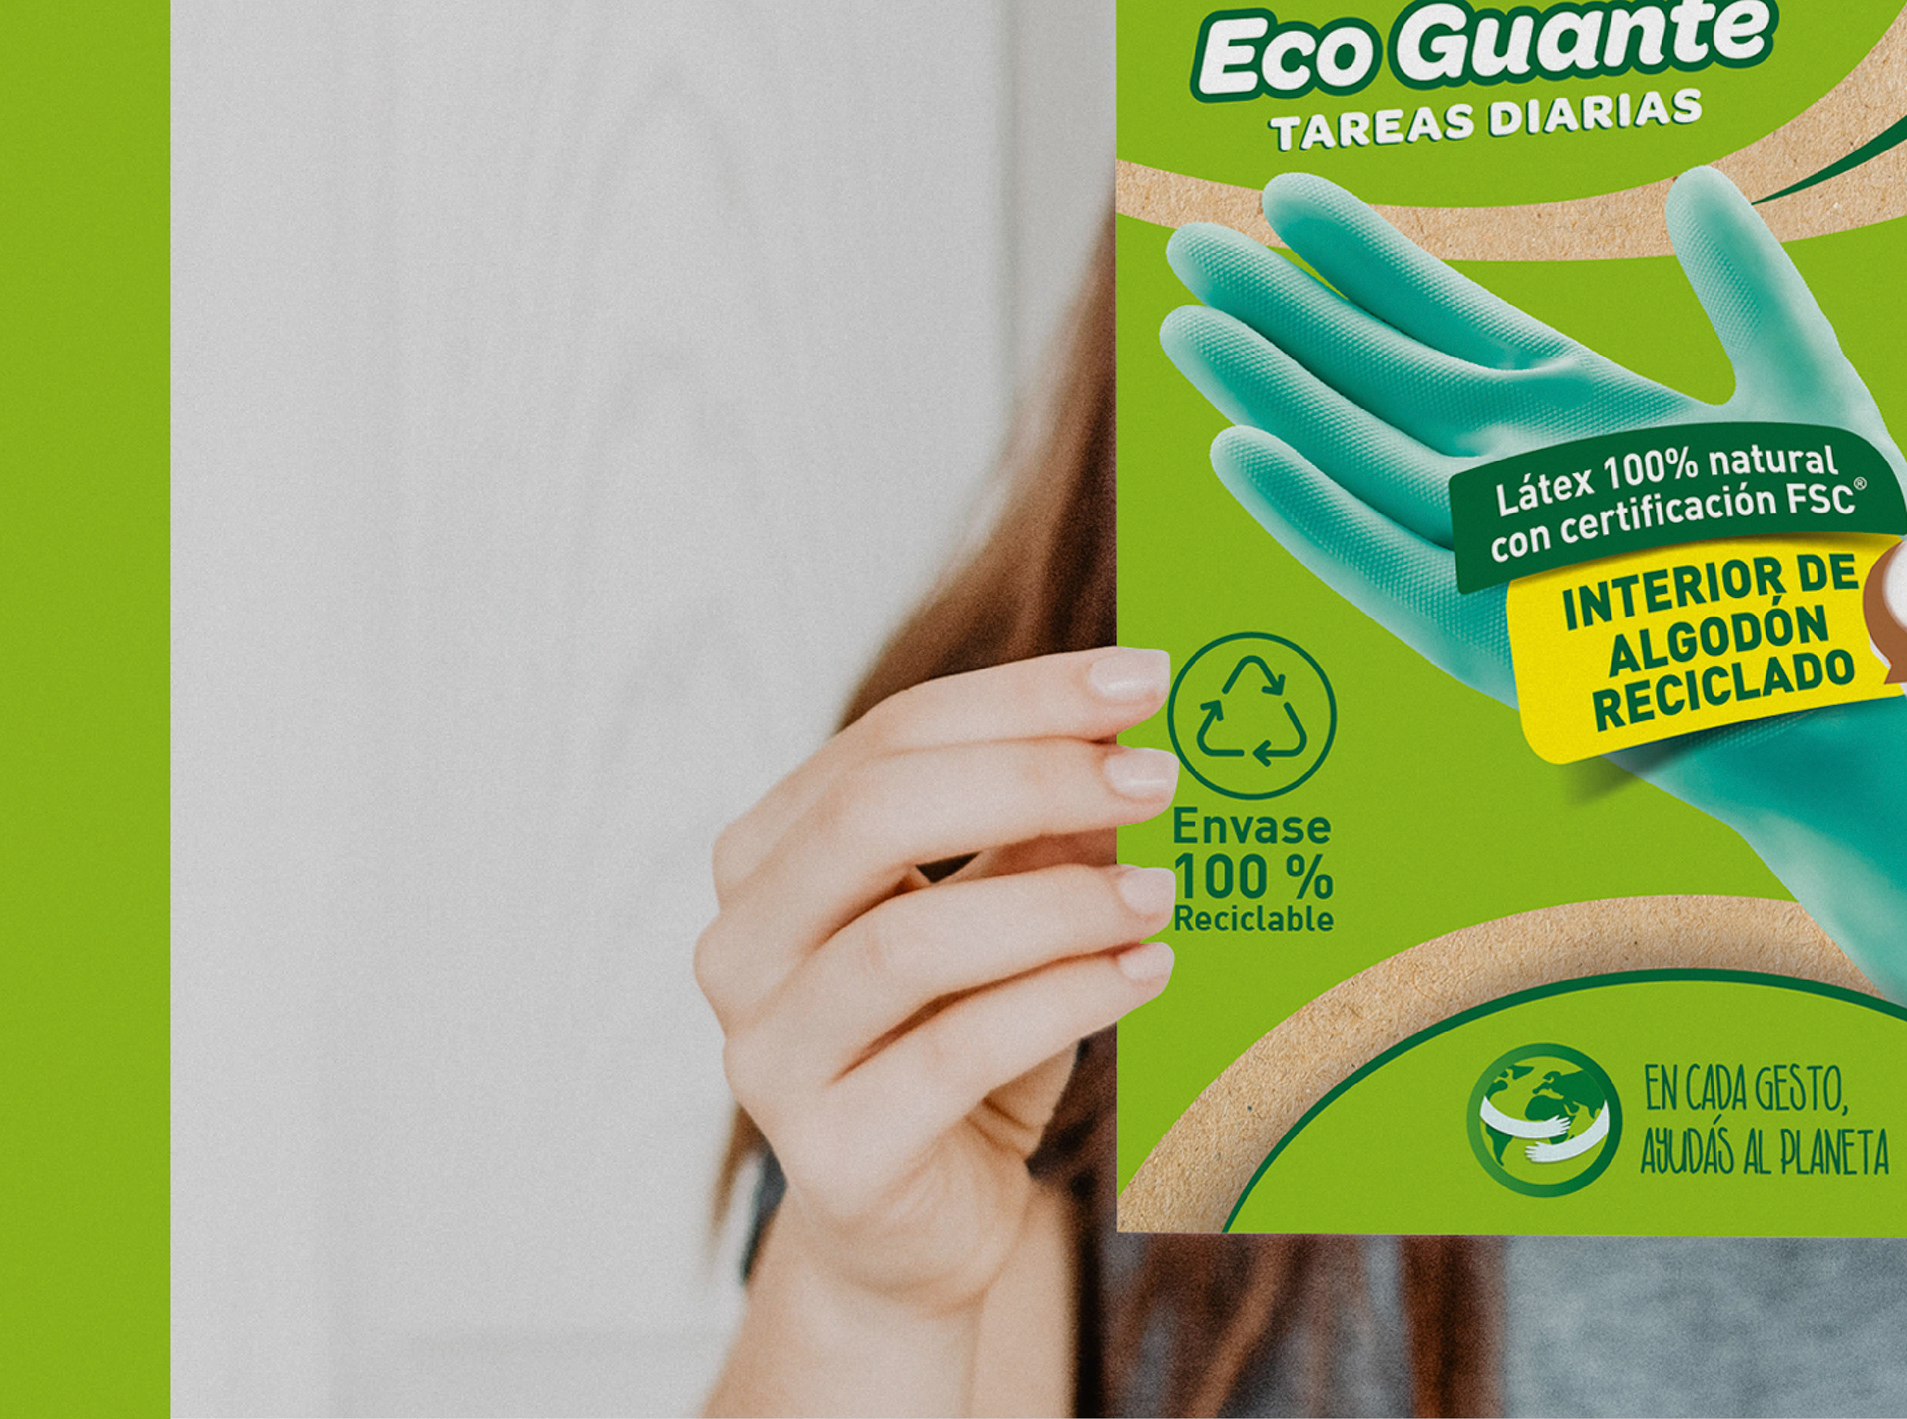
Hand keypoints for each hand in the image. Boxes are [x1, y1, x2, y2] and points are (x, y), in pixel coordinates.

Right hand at [693, 647, 1182, 1319]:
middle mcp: (741, 946)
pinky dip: (1065, 1002)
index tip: (1148, 680)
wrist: (922, 1227)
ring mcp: (769, 1055)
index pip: (890, 737)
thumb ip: (1047, 829)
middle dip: (1031, 778)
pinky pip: (953, 1054)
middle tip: (1159, 777)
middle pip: (873, 816)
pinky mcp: (829, 1153)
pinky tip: (1147, 973)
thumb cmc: (962, 1042)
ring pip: (909, 942)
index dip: (1024, 698)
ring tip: (1165, 891)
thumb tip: (1134, 731)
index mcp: (769, 857)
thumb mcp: (1010, 915)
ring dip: (1059, 903)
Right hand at [1159, 165, 1906, 703]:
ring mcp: (1499, 561)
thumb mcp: (1807, 397)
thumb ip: (1749, 290)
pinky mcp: (1496, 644)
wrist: (1861, 714)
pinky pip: (1382, 568)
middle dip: (1285, 311)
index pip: (1443, 318)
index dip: (1364, 258)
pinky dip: (1312, 514)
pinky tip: (1239, 450)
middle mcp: (1519, 480)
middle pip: (1373, 377)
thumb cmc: (1840, 569)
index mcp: (1579, 415)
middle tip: (1192, 239)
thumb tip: (1694, 179)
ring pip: (1355, 459)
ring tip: (1190, 321)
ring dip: (1273, 394)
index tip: (1289, 191)